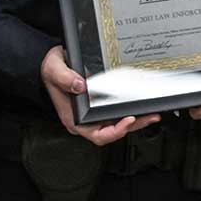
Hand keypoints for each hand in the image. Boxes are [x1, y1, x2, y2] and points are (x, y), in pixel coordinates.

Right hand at [41, 45, 158, 146]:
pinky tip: (139, 106)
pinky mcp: (98, 106)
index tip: (127, 120)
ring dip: (134, 121)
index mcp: (74, 119)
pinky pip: (115, 114)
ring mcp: (92, 115)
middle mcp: (84, 121)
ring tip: (150, 114)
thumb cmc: (51, 71)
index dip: (115, 131)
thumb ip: (65, 78)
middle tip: (148, 116)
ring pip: (116, 124)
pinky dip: (128, 111)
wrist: (50, 65)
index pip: (97, 134)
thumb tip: (81, 86)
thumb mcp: (54, 70)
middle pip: (112, 132)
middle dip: (132, 126)